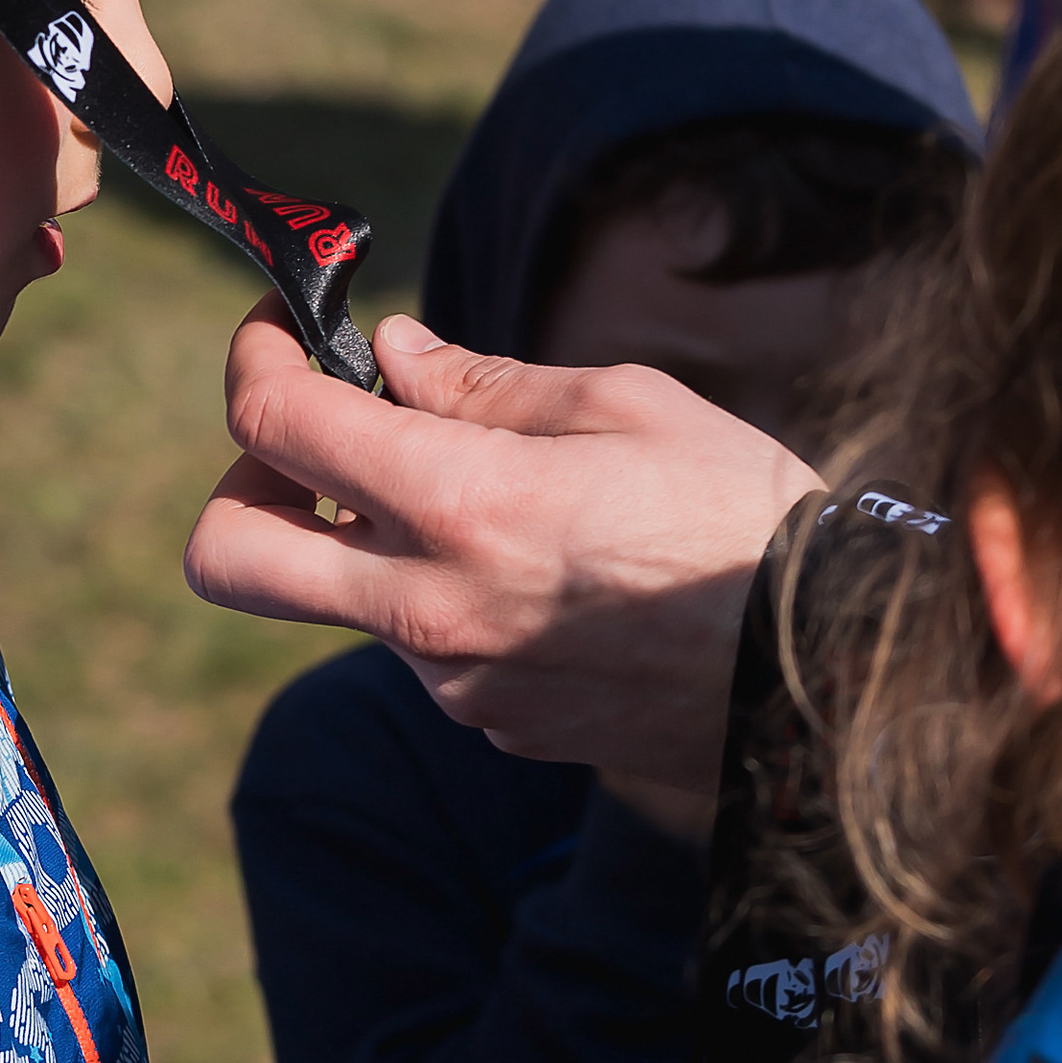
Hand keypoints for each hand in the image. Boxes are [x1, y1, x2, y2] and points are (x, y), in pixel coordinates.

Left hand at [186, 306, 821, 793]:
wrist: (833, 671)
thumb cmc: (743, 513)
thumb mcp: (622, 404)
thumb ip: (480, 384)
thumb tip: (385, 356)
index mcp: (459, 504)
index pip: (273, 425)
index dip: (254, 361)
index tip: (281, 337)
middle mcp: (430, 608)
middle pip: (228, 557)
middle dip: (244, 484)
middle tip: (316, 442)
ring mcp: (456, 682)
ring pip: (343, 602)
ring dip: (376, 542)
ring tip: (499, 501)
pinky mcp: (496, 726)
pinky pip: (429, 652)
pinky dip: (450, 600)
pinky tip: (550, 575)